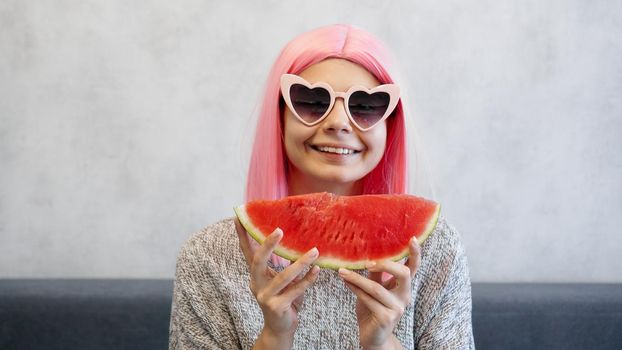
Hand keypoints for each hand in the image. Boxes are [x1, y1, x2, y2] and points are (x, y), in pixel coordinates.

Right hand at [235, 218, 319, 343]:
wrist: (280, 328)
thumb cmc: (283, 298)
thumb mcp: (280, 279)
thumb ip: (283, 263)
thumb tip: (295, 240)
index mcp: (255, 275)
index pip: (247, 252)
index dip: (243, 235)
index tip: (238, 217)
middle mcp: (256, 284)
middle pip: (258, 262)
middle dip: (268, 245)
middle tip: (280, 230)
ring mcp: (265, 297)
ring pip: (283, 277)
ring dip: (300, 263)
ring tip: (314, 251)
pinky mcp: (277, 307)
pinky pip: (295, 291)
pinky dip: (307, 280)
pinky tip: (317, 271)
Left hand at [339, 237, 421, 349]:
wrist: (372, 336)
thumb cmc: (372, 308)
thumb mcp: (374, 288)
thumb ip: (375, 274)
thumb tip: (367, 255)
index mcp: (404, 286)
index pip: (413, 268)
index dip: (415, 253)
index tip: (412, 238)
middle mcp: (405, 296)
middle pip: (403, 274)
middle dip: (385, 264)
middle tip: (367, 263)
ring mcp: (397, 308)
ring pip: (376, 287)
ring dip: (357, 279)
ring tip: (342, 272)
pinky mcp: (386, 317)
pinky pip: (368, 299)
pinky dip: (355, 289)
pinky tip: (346, 283)